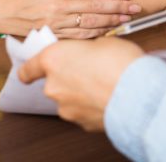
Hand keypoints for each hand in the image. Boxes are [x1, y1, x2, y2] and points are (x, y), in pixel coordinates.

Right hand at [0, 0, 140, 38]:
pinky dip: (96, 34)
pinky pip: (79, 36)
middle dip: (119, 6)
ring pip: (90, 22)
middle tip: (136, 6)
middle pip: (96, 6)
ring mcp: (57, 22)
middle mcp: (60, 6)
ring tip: (128, 18)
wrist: (2, 13)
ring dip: (112, 21)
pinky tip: (110, 31)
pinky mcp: (54, 35)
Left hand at [18, 38, 142, 130]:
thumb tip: (90, 52)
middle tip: (91, 67)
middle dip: (70, 76)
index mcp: (54, 59)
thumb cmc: (119, 62)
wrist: (137, 92)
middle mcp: (53, 85)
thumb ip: (89, 48)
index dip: (31, 70)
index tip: (33, 70)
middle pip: (54, 81)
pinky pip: (83, 110)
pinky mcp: (80, 123)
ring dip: (82, 91)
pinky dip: (92, 104)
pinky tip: (109, 95)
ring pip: (69, 97)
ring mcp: (65, 108)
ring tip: (105, 82)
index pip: (28, 69)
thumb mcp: (104, 41)